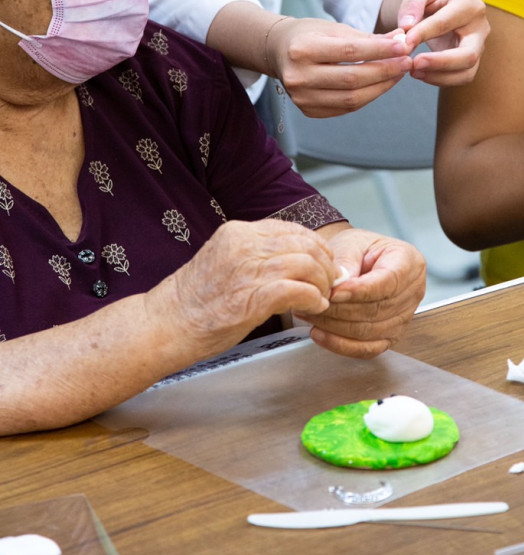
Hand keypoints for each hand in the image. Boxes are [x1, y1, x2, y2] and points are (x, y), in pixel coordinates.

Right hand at [159, 218, 337, 353]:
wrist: (164, 325)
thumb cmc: (191, 301)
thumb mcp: (221, 260)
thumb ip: (252, 254)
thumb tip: (288, 260)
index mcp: (237, 233)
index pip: (291, 229)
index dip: (315, 245)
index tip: (323, 260)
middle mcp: (244, 246)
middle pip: (304, 244)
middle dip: (324, 264)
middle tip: (329, 281)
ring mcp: (248, 271)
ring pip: (306, 264)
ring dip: (321, 283)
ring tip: (322, 296)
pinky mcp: (252, 298)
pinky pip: (298, 290)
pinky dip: (313, 298)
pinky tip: (313, 306)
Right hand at [268, 17, 412, 117]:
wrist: (278, 51)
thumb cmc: (309, 35)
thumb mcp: (334, 28)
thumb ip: (367, 38)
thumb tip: (402, 40)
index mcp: (302, 49)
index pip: (350, 51)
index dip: (380, 51)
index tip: (403, 46)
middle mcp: (298, 76)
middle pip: (353, 78)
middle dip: (386, 71)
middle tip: (407, 62)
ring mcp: (301, 97)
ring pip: (352, 98)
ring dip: (381, 87)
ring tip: (398, 73)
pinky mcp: (308, 111)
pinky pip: (346, 108)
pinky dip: (368, 96)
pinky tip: (381, 84)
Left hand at [297, 228, 425, 357]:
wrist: (356, 260)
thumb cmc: (357, 248)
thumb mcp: (351, 243)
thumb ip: (346, 262)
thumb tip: (338, 285)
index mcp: (409, 262)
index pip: (388, 282)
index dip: (360, 291)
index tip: (333, 293)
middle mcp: (412, 292)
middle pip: (377, 310)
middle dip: (341, 310)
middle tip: (315, 303)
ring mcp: (404, 318)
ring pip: (369, 331)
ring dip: (336, 327)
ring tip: (311, 315)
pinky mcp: (390, 336)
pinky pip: (367, 349)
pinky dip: (341, 344)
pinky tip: (320, 333)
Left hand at [393, 0, 487, 85]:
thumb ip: (412, 4)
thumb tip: (406, 27)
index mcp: (470, 4)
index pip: (447, 23)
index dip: (424, 34)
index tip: (403, 42)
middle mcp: (480, 27)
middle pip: (469, 55)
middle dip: (440, 63)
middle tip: (413, 64)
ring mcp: (477, 45)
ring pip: (466, 72)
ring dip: (439, 76)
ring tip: (413, 71)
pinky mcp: (468, 58)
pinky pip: (459, 76)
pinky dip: (439, 79)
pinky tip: (419, 73)